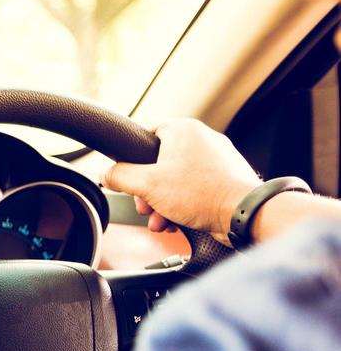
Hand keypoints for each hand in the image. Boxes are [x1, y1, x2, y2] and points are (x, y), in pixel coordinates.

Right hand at [103, 119, 257, 244]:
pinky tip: (175, 221)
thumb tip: (106, 174)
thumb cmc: (202, 194)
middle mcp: (201, 139)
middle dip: (146, 191)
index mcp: (183, 130)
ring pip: (174, 179)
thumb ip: (120, 176)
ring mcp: (215, 159)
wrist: (244, 214)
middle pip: (157, 162)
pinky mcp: (224, 178)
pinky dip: (181, 204)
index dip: (129, 158)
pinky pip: (193, 188)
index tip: (125, 175)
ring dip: (161, 202)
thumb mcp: (147, 185)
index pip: (143, 134)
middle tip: (144, 205)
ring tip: (160, 219)